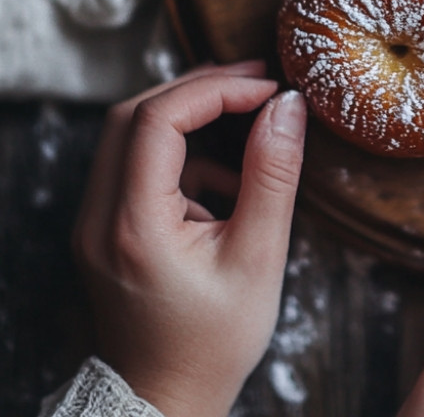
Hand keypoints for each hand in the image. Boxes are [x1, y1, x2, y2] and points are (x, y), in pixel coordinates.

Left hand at [72, 61, 306, 416]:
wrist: (165, 399)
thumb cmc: (213, 340)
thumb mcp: (258, 256)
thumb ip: (273, 174)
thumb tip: (288, 106)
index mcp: (133, 225)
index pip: (159, 121)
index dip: (215, 90)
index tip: (268, 89)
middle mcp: (98, 217)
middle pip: (133, 113)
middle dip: (197, 87)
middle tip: (255, 81)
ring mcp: (93, 223)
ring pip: (128, 132)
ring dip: (185, 112)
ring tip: (245, 111)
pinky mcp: (104, 227)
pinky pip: (133, 162)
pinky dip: (177, 148)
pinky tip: (223, 175)